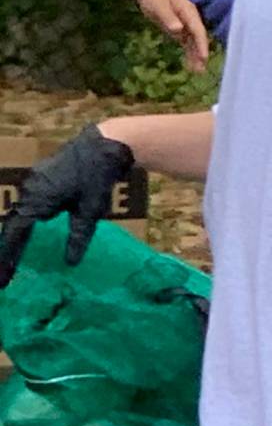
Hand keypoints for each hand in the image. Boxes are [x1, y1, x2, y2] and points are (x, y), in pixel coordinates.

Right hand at [0, 126, 136, 289]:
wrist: (106, 144)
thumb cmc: (98, 177)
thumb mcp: (90, 210)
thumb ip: (79, 236)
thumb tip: (70, 263)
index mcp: (37, 199)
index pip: (16, 235)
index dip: (8, 259)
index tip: (2, 281)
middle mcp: (28, 190)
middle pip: (13, 227)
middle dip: (7, 253)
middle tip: (3, 279)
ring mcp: (32, 182)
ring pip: (18, 216)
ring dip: (14, 239)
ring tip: (10, 264)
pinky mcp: (39, 178)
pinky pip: (26, 205)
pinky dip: (24, 224)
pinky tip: (25, 238)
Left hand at [128, 0, 208, 71]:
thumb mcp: (158, 5)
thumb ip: (168, 17)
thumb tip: (179, 30)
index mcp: (188, 12)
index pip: (198, 30)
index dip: (201, 44)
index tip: (203, 57)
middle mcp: (190, 19)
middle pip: (197, 38)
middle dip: (200, 53)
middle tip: (201, 69)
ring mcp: (185, 23)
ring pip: (192, 42)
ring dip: (195, 55)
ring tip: (197, 71)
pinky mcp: (178, 28)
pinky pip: (185, 42)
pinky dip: (188, 52)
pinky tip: (189, 63)